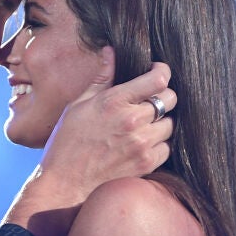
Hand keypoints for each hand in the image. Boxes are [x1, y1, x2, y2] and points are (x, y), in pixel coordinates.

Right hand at [39, 61, 175, 202]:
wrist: (65, 184)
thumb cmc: (67, 142)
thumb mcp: (78, 105)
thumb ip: (101, 77)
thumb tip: (110, 51)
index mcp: (114, 101)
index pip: (158, 79)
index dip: (162, 72)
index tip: (157, 72)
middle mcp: (132, 121)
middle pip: (170, 99)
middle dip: (162, 97)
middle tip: (148, 101)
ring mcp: (141, 144)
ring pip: (170, 124)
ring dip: (160, 123)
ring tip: (141, 126)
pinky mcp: (146, 164)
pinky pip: (166, 148)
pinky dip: (158, 145)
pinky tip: (140, 144)